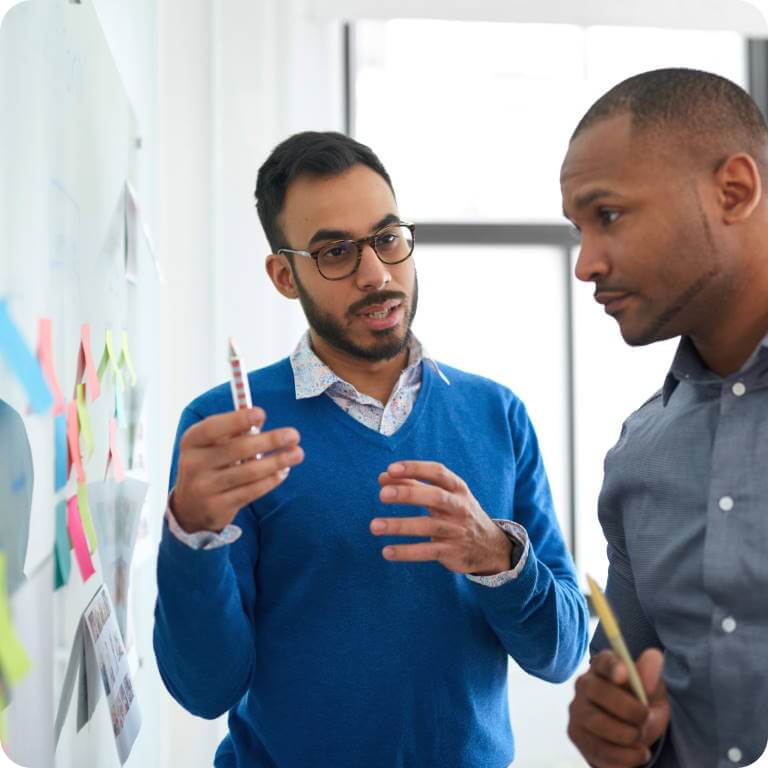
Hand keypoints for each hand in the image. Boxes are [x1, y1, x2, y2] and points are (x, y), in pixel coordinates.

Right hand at [172, 408, 303, 532]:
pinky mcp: (217, 507)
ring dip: (277, 461)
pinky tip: (283, 472)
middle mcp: (194, 464)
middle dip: (270, 440)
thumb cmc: (209, 464)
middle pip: (237, 449)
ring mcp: (204, 488)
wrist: (190, 507)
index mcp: (192, 441)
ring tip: (297, 453)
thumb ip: (232, 433)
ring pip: (249, 472)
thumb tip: (260, 420)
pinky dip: (270, 480)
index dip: (237, 420)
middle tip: (294, 435)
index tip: (262, 414)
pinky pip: (251, 491)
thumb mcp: (210, 446)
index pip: (213, 428)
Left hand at [369, 461, 512, 574]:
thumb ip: (414, 485)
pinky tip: (387, 552)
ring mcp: (457, 530)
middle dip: (408, 494)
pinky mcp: (452, 552)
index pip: (437, 472)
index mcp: (457, 488)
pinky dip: (407, 552)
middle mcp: (459, 507)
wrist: (490, 546)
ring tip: (374, 526)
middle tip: (382, 495)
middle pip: (435, 497)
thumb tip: (383, 477)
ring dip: (399, 525)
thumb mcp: (444, 496)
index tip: (391, 469)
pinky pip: (427, 551)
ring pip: (427, 526)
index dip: (415, 469)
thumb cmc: (457, 513)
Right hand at [567, 648, 669, 767]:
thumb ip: (651, 678)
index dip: (613, 666)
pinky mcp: (575, 733)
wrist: (629, 739)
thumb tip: (654, 656)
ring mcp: (577, 708)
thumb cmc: (640, 707)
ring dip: (629, 735)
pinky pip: (600, 748)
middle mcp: (584, 684)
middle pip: (599, 691)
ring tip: (639, 737)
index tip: (624, 675)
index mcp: (603, 667)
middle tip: (645, 718)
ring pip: (600, 722)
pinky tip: (636, 752)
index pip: (604, 661)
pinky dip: (626, 756)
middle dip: (630, 710)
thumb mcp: (653, 694)